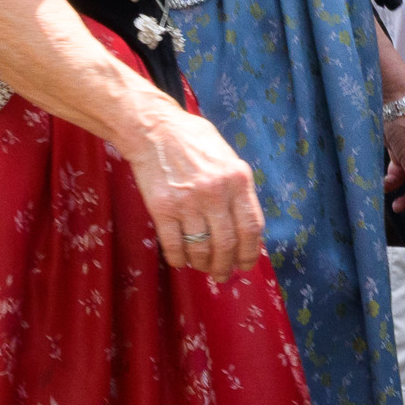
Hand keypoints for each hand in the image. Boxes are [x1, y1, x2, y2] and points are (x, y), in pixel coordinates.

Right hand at [117, 101, 268, 276]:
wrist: (152, 129)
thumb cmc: (192, 139)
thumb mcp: (227, 157)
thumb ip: (237, 189)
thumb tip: (243, 227)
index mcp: (238, 179)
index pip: (251, 227)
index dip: (250, 253)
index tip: (245, 264)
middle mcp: (216, 193)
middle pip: (226, 244)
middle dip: (225, 266)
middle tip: (222, 275)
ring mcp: (188, 202)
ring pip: (201, 248)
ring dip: (203, 264)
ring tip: (202, 267)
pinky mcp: (162, 208)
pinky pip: (174, 244)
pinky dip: (179, 259)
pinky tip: (181, 261)